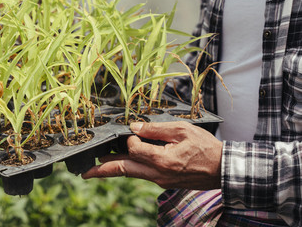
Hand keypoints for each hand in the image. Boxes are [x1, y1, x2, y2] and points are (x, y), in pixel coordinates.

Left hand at [82, 121, 222, 189]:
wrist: (224, 170)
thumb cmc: (206, 147)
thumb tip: (134, 126)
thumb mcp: (182, 130)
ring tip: (94, 169)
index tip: (136, 131)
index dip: (130, 138)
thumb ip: (156, 128)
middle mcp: (157, 174)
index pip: (133, 149)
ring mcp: (160, 181)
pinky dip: (129, 169)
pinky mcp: (163, 183)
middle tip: (84, 172)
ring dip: (112, 170)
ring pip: (130, 174)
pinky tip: (121, 164)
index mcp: (162, 160)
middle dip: (101, 170)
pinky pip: (141, 175)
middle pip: (123, 171)